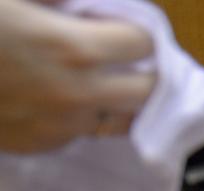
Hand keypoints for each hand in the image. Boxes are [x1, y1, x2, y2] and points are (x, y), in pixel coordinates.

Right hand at [0, 0, 156, 152]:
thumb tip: (78, 5)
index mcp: (74, 48)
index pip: (143, 44)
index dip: (134, 30)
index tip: (118, 25)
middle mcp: (77, 95)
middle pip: (147, 92)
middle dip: (141, 70)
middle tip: (121, 56)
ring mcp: (58, 127)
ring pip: (119, 121)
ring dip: (117, 99)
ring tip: (100, 79)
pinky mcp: (37, 145)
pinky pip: (79, 134)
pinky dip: (80, 116)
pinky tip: (58, 95)